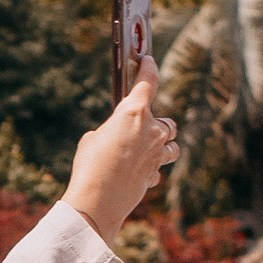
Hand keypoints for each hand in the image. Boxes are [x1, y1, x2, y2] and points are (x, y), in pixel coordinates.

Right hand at [64, 56, 177, 237]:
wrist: (97, 201)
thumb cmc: (89, 166)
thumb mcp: (92, 139)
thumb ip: (109, 132)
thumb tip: (116, 140)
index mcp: (134, 112)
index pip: (148, 81)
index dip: (148, 68)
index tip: (148, 61)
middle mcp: (151, 130)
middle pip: (167, 121)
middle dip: (157, 123)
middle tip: (143, 126)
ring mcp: (157, 154)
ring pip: (172, 146)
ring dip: (163, 146)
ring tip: (148, 150)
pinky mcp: (154, 175)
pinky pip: (158, 169)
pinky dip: (150, 169)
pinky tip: (137, 173)